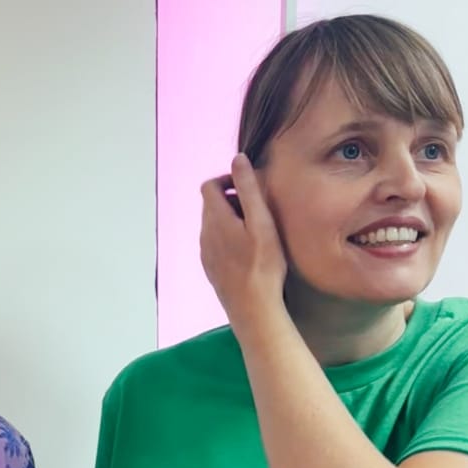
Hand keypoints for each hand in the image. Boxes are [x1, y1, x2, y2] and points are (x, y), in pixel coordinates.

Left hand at [199, 153, 287, 324]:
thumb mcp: (261, 222)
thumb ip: (248, 188)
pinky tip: (248, 251)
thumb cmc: (262, 265)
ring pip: (212, 225)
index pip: (208, 185)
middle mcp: (204, 234)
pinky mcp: (211, 268)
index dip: (227, 179)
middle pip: (210, 205)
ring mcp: (205, 253)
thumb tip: (238, 158)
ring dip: (230, 219)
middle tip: (256, 209)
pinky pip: (215, 243)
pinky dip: (228, 238)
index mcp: (215, 219)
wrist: (253, 308)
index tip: (247, 186)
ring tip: (255, 231)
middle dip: (230, 199)